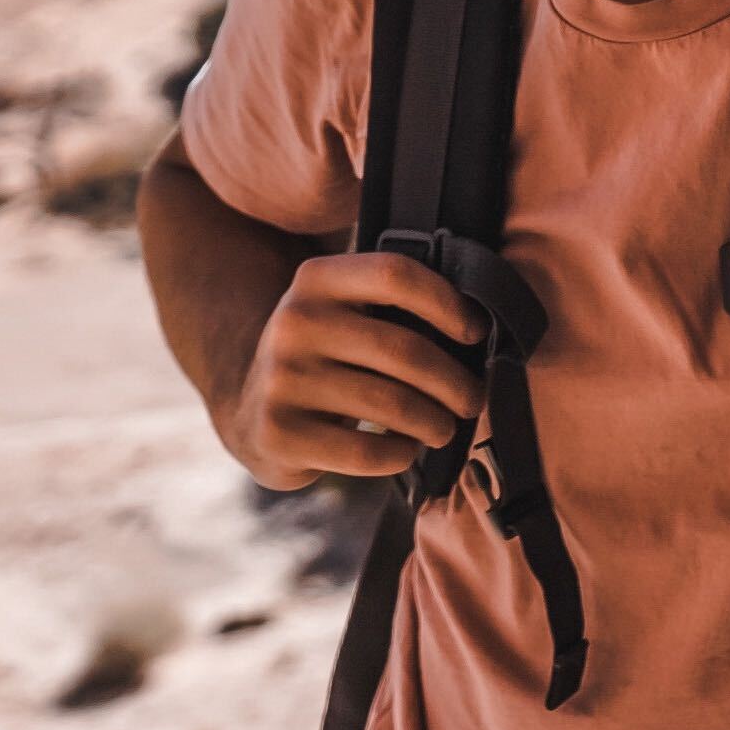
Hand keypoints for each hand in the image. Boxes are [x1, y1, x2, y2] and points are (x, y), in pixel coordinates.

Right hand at [222, 247, 482, 489]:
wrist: (250, 410)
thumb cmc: (326, 358)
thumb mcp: (342, 314)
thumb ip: (392, 306)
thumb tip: (480, 326)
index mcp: (316, 279)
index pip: (395, 275)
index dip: (447, 303)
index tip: (476, 333)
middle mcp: (294, 322)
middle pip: (403, 348)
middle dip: (454, 381)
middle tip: (473, 399)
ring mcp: (281, 379)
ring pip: (391, 403)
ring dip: (434, 422)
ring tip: (445, 428)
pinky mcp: (279, 433)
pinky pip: (365, 451)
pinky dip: (399, 454)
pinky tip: (406, 449)